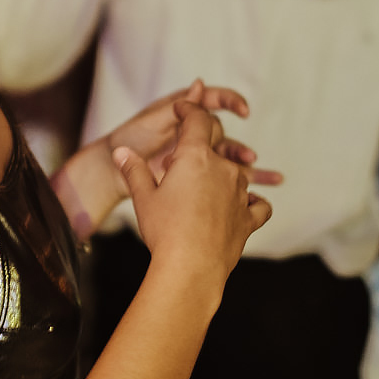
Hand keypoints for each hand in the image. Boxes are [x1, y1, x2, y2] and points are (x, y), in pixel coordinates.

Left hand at [106, 79, 280, 193]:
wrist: (113, 171)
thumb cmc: (128, 140)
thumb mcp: (152, 121)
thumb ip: (178, 106)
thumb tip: (200, 84)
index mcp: (183, 111)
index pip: (213, 100)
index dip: (230, 101)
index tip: (244, 110)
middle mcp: (194, 131)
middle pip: (221, 133)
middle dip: (232, 142)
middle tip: (239, 155)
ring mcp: (196, 153)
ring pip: (228, 155)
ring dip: (242, 159)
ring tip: (251, 165)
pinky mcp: (197, 174)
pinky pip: (227, 176)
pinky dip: (249, 178)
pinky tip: (271, 181)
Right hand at [113, 101, 272, 281]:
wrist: (191, 269)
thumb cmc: (164, 230)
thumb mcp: (143, 198)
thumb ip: (134, 170)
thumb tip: (121, 153)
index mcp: (195, 157)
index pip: (197, 119)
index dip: (189, 109)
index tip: (182, 109)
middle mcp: (223, 169)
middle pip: (214, 147)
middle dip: (195, 153)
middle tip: (175, 170)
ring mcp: (240, 193)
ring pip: (233, 173)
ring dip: (217, 178)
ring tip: (197, 195)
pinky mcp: (249, 217)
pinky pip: (257, 204)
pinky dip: (251, 203)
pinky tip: (240, 208)